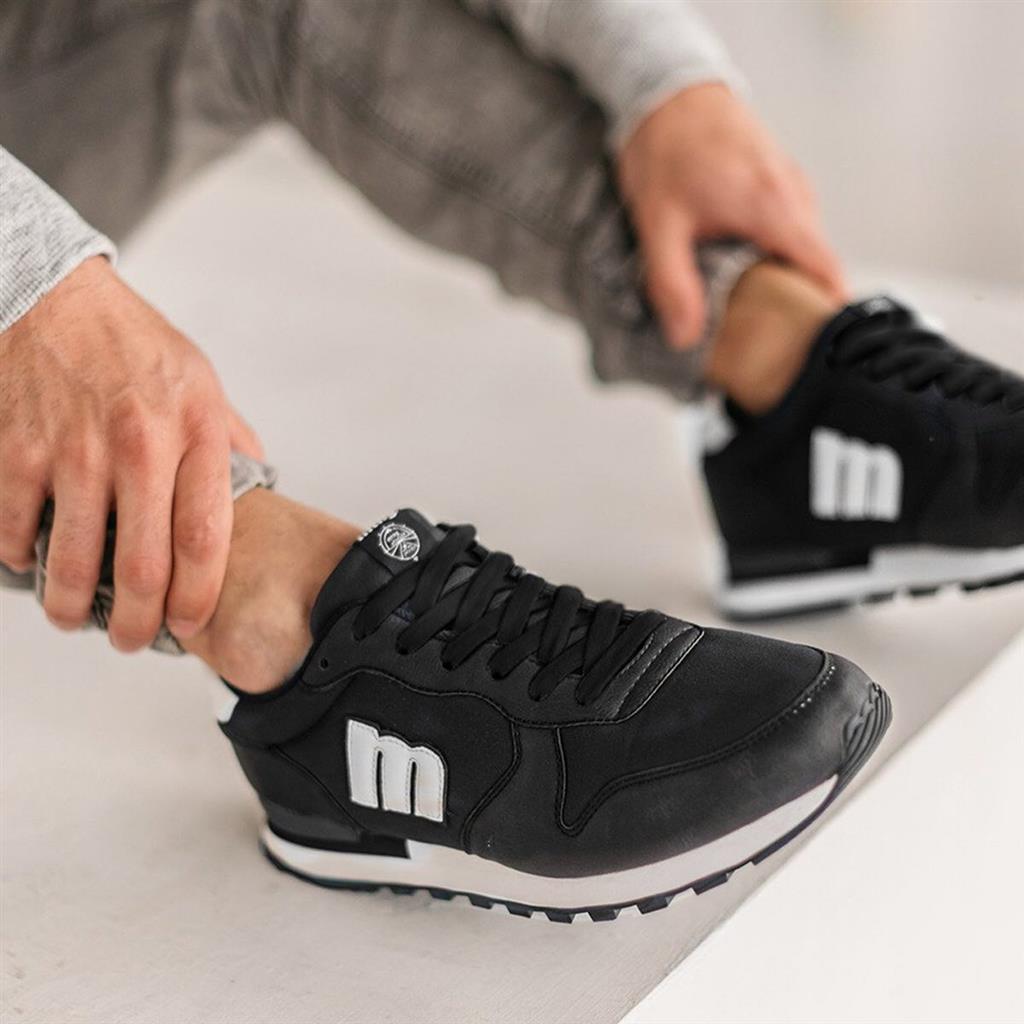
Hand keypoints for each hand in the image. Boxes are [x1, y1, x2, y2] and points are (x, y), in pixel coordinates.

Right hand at [0, 256, 262, 649]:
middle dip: (137, 623)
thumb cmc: (135, 346)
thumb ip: (229, 443)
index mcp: (194, 432)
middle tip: (131, 639)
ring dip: (72, 608)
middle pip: (142, 567)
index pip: (204, 539)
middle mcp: (139, 446)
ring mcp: (73, 450)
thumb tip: (259, 488)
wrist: (54, 297)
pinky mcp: (18, 451)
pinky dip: (25, 560)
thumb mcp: (204, 385)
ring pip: (73, 563)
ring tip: (76, 619)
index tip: (188, 624)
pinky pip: (19, 531)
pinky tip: (36, 562)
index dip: (196, 597)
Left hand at [617, 83, 845, 348]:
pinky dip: (769, 253)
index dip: (825, 312)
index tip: (815, 347)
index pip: (825, 269)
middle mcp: (794, 195)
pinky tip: (736, 268)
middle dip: (792, 304)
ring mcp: (791, 184)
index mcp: (774, 207)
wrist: (667, 89)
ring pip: (798, 248)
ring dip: (776, 277)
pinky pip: (786, 229)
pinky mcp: (779, 181)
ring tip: (744, 308)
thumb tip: (685, 337)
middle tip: (762, 341)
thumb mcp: (658, 223)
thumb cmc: (665, 148)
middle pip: (812, 266)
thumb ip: (671, 283)